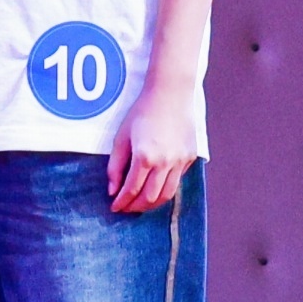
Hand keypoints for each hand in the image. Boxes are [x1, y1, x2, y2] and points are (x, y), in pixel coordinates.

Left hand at [107, 75, 204, 215]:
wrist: (171, 93)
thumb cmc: (142, 112)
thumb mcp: (122, 137)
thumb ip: (115, 166)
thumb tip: (113, 190)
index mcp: (145, 157)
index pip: (131, 190)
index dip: (122, 202)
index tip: (115, 207)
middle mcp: (165, 163)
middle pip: (150, 197)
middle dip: (136, 207)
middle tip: (126, 208)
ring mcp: (180, 161)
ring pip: (167, 194)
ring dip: (152, 203)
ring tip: (141, 203)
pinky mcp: (190, 157)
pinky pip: (177, 181)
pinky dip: (166, 189)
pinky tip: (156, 187)